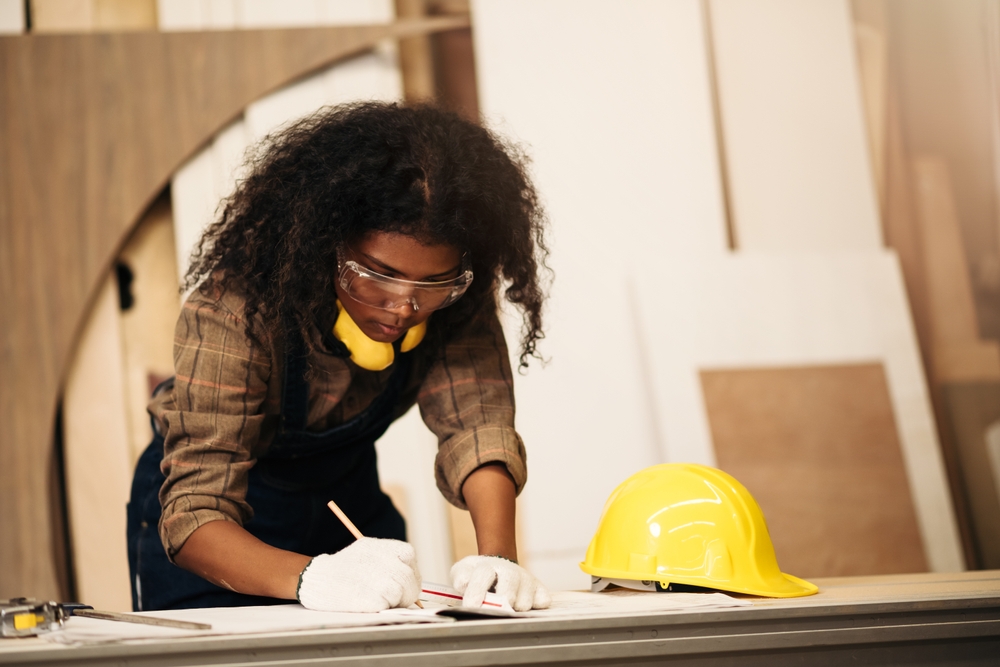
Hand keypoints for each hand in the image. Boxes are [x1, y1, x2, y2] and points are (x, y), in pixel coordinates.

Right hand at [297, 537, 420, 611]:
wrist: (315, 578)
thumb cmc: (341, 567)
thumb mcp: (366, 550)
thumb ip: (389, 559)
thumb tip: (409, 576)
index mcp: (384, 547)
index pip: (409, 557)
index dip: (409, 571)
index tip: (404, 580)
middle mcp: (385, 561)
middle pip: (409, 580)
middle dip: (406, 592)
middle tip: (396, 598)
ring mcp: (381, 581)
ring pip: (402, 594)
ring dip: (394, 600)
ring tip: (379, 599)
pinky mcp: (373, 600)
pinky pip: (388, 606)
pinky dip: (382, 607)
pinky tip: (368, 602)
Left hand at [450, 555, 550, 610]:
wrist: (497, 565)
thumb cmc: (477, 574)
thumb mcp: (463, 571)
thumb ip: (461, 577)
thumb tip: (465, 585)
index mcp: (487, 566)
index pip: (484, 576)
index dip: (477, 591)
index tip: (472, 606)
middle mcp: (510, 571)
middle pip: (508, 592)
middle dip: (499, 606)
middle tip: (492, 612)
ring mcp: (526, 579)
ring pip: (524, 603)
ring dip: (514, 609)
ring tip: (505, 606)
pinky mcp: (540, 588)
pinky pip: (542, 602)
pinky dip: (534, 607)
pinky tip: (521, 603)